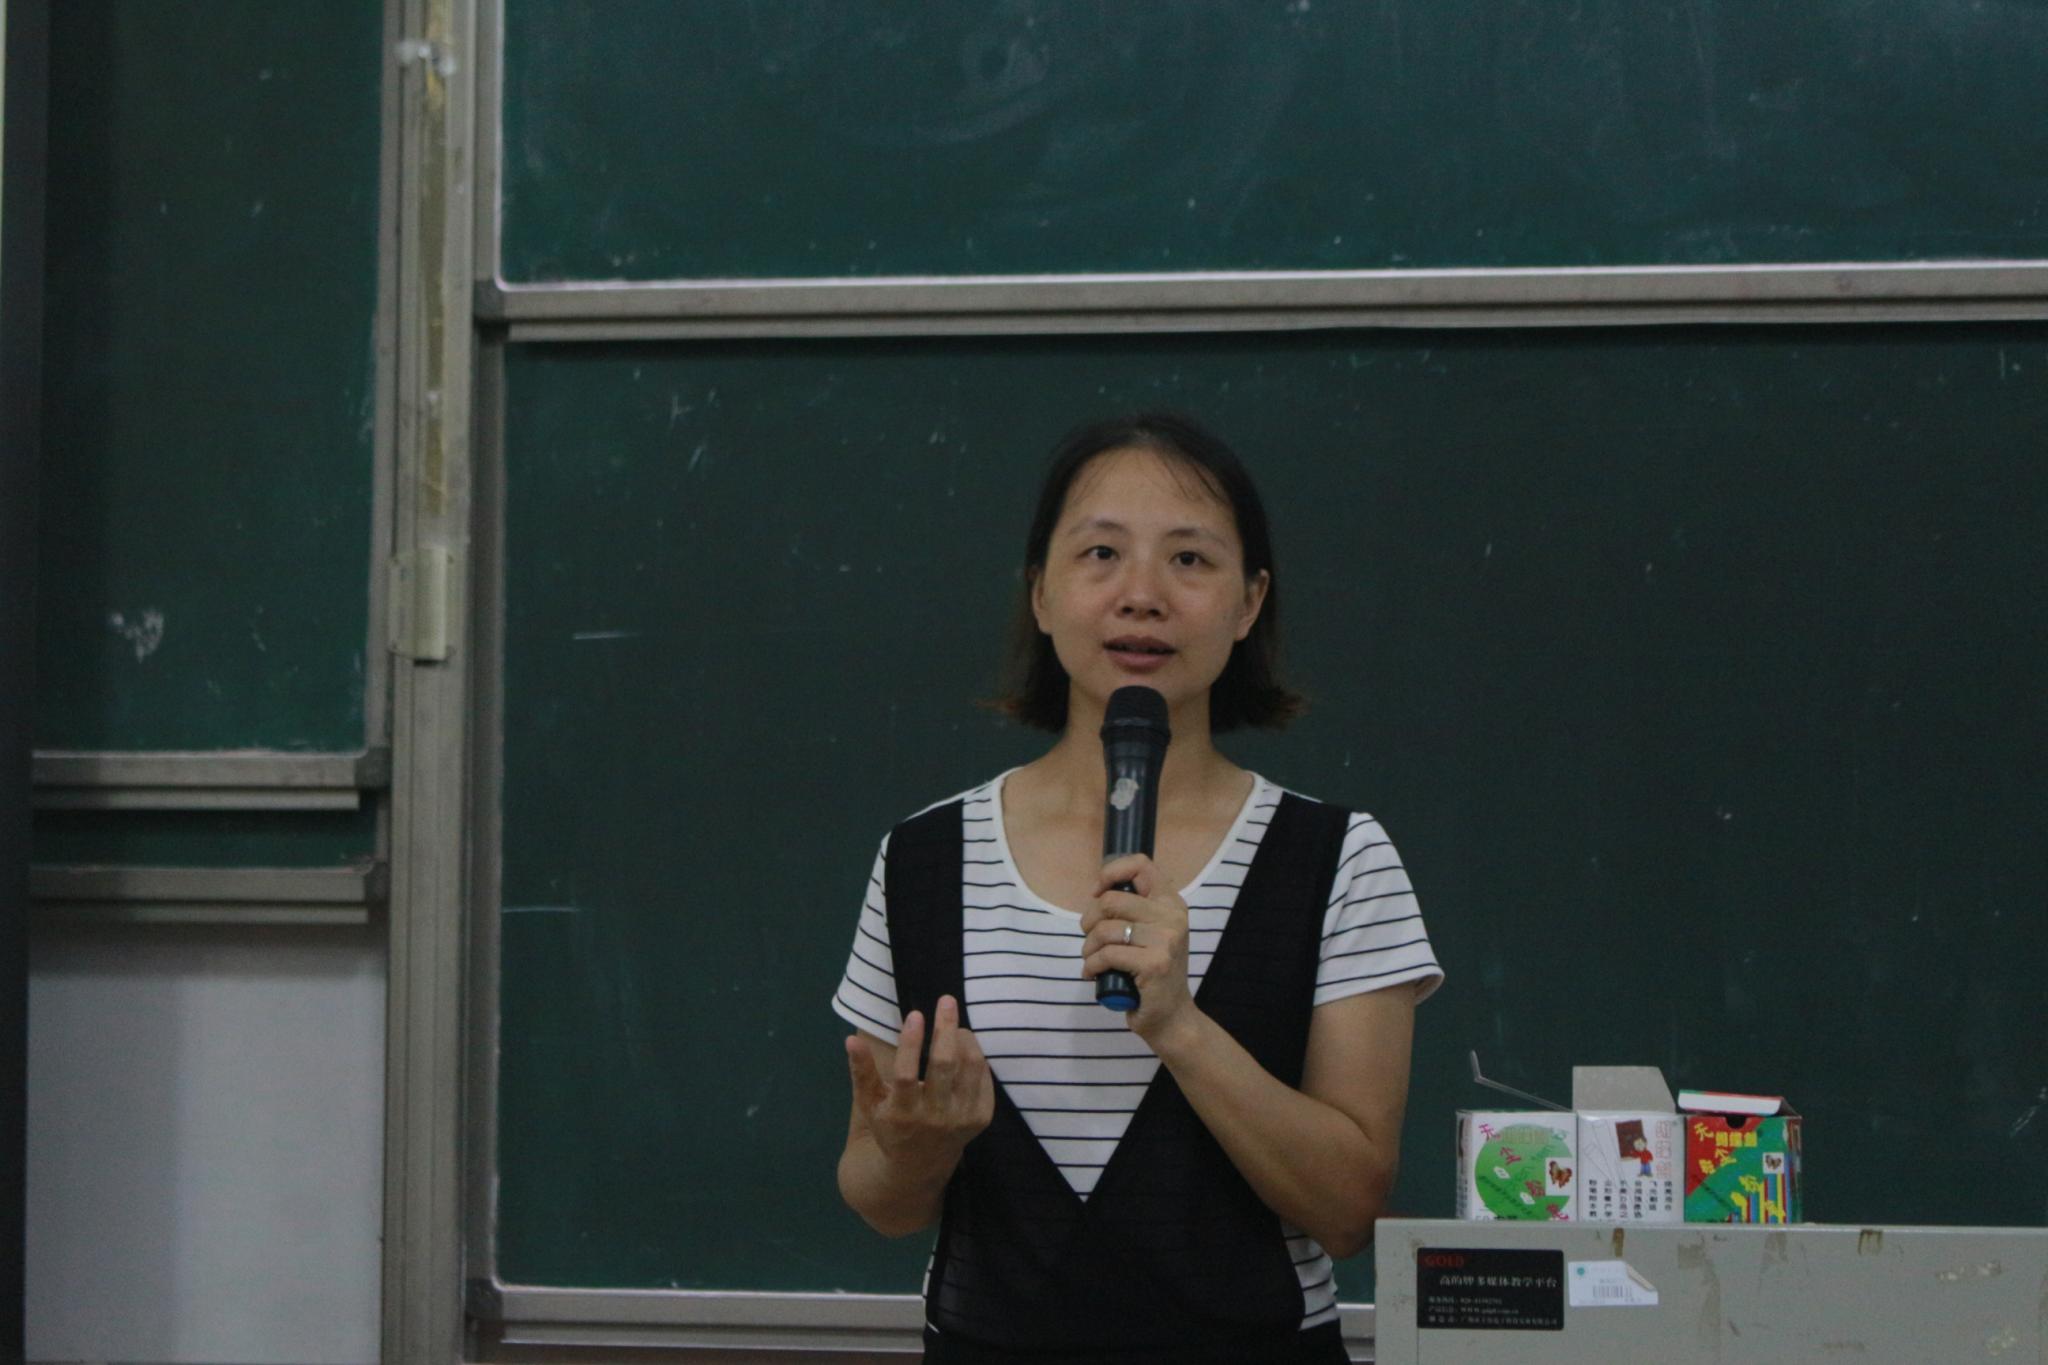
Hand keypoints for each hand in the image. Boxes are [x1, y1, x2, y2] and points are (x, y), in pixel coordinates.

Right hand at [845, 995, 993, 1174]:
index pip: (907, 1074)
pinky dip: (976, 1056)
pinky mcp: (981, 1119)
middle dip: (946, 1028)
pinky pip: (984, 1078)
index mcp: (902, 1113)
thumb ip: (861, 1070)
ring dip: (965, 1038)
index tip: (915, 1014)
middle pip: (944, 1065)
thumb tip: (851, 1040)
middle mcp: (934, 1117)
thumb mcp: (869, 1102)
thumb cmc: (890, 1126)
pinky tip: (965, 1046)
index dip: (911, 1042)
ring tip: (955, 1025)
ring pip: (970, 1067)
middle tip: (946, 1000)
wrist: (918, 1166)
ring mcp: (960, 1119)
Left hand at [1080, 853, 1197, 1043]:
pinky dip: (1091, 965)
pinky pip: (1107, 954)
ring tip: (1092, 960)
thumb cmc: (1153, 974)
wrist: (1172, 1017)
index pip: (1140, 865)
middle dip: (1089, 920)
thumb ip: (1135, 910)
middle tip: (1090, 939)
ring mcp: (1166, 940)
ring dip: (1088, 948)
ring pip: (1105, 929)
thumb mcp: (1152, 934)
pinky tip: (1093, 974)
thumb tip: (1098, 892)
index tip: (1097, 893)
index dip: (1110, 873)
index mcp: (1172, 903)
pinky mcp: (1154, 964)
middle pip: (1111, 900)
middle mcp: (1173, 917)